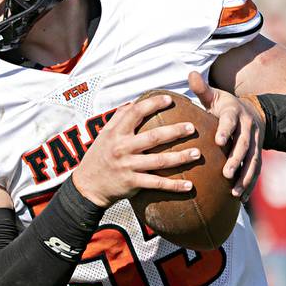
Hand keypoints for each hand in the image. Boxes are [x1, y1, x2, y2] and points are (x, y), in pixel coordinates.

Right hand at [70, 93, 201, 208]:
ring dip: (180, 157)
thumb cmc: (98, 157)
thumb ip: (118, 118)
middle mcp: (122, 148)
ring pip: (159, 161)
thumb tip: (133, 103)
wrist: (88, 186)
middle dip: (175, 131)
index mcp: (116, 133)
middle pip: (154, 137)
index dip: (153, 104)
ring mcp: (128, 166)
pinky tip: (189, 185)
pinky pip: (157, 183)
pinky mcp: (132, 183)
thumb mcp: (103, 135)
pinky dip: (174, 186)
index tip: (170, 99)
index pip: (136, 113)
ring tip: (197, 153)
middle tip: (192, 127)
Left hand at [187, 70, 263, 197]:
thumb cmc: (225, 106)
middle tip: (226, 173)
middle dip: (236, 160)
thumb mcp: (215, 96)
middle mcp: (248, 128)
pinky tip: (241, 198)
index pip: (230, 121)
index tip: (218, 141)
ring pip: (253, 161)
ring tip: (235, 191)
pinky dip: (250, 184)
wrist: (255, 113)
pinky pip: (255, 171)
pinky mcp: (257, 155)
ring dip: (245, 177)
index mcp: (235, 113)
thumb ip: (202, 89)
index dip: (226, 130)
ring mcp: (255, 143)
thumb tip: (190, 73)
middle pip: (244, 145)